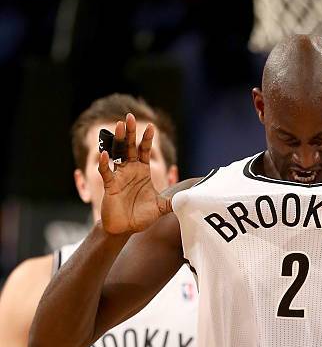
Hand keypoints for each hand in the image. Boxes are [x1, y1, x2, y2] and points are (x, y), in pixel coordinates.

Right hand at [98, 113, 171, 233]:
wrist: (125, 229)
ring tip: (119, 126)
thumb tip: (191, 198)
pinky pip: (106, 172)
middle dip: (131, 133)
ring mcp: (119, 176)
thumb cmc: (141, 216)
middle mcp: (130, 170)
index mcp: (142, 171)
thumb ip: (173, 201)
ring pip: (117, 155)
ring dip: (118, 141)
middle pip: (130, 147)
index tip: (151, 126)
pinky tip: (105, 154)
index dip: (147, 139)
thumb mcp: (160, 207)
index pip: (144, 151)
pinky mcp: (110, 186)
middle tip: (129, 117)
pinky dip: (105, 164)